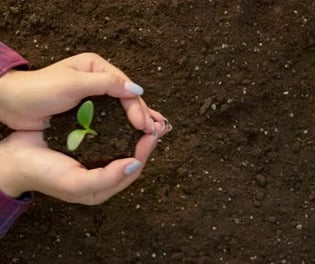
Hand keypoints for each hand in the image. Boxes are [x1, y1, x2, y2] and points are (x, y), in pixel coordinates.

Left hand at [0, 53, 164, 132]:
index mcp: (97, 67)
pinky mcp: (87, 112)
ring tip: (154, 135)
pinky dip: (124, 128)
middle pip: (127, 99)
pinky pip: (111, 119)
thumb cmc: (39, 89)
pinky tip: (135, 137)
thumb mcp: (73, 83)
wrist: (12, 103)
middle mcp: (98, 80)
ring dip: (137, 122)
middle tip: (155, 133)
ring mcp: (93, 97)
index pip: (125, 88)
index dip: (138, 107)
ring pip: (122, 110)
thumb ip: (106, 84)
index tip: (145, 125)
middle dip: (142, 116)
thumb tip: (137, 89)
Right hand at [0, 129, 166, 204]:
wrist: (12, 160)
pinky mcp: (84, 141)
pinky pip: (107, 132)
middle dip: (144, 140)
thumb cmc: (43, 173)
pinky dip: (118, 122)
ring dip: (134, 129)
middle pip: (131, 156)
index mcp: (103, 187)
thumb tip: (135, 164)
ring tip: (145, 115)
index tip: (152, 134)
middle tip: (156, 123)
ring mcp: (93, 155)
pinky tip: (123, 109)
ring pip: (121, 143)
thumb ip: (107, 178)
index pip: (133, 169)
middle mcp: (101, 172)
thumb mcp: (76, 183)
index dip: (145, 152)